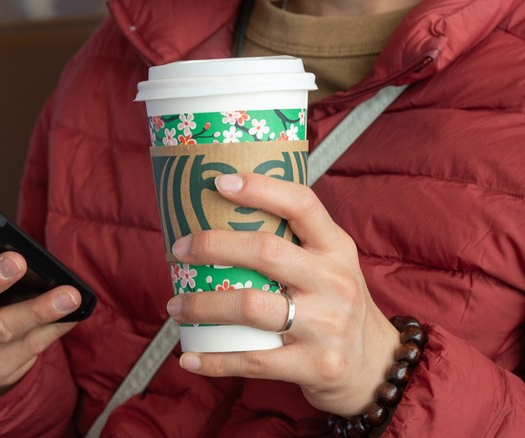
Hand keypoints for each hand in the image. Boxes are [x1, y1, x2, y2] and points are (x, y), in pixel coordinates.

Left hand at [165, 173, 399, 416]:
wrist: (378, 367)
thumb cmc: (337, 306)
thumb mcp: (331, 265)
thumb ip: (293, 243)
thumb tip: (222, 216)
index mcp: (336, 249)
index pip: (302, 205)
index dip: (261, 189)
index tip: (219, 183)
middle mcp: (334, 282)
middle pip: (265, 252)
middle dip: (212, 247)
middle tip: (178, 251)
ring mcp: (326, 326)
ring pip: (249, 306)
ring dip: (202, 305)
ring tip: (176, 305)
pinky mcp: (315, 365)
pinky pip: (252, 361)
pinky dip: (214, 361)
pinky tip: (188, 358)